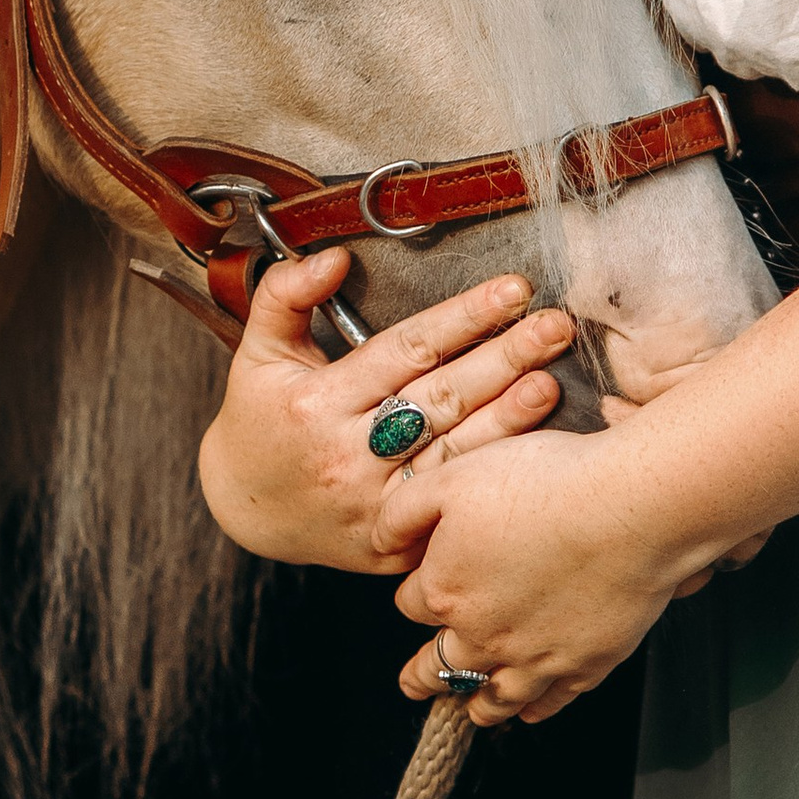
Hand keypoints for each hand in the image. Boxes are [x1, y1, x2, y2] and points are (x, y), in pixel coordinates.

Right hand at [196, 251, 577, 573]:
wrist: (244, 513)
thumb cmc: (260, 421)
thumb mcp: (257, 353)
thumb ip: (286, 297)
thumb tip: (335, 256)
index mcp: (318, 402)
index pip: (406, 350)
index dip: (463, 317)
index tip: (513, 289)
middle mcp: (348, 455)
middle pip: (442, 398)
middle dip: (504, 357)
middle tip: (555, 325)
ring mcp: (375, 505)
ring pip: (454, 452)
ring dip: (509, 415)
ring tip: (552, 377)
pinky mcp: (393, 542)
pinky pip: (450, 500)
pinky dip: (489, 472)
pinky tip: (529, 447)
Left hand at [394, 422, 737, 726]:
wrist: (630, 507)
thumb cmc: (544, 482)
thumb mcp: (452, 477)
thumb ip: (402, 512)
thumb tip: (379, 543)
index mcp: (446, 590)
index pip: (412, 605)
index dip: (418, 592)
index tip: (426, 587)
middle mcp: (484, 635)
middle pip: (440, 666)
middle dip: (422, 675)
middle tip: (413, 684)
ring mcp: (535, 658)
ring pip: (493, 697)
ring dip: (477, 704)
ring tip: (469, 710)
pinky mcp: (583, 664)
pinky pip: (551, 701)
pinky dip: (535, 709)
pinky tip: (531, 709)